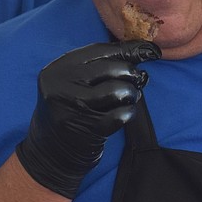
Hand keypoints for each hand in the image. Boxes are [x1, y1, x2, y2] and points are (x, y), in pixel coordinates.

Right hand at [15, 40, 160, 198]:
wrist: (52, 152)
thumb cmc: (72, 110)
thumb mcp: (74, 83)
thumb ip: (100, 66)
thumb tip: (141, 50)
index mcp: (59, 68)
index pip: (100, 50)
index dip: (128, 49)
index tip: (149, 50)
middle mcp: (61, 84)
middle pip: (111, 68)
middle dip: (131, 73)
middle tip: (138, 80)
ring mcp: (73, 107)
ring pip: (118, 90)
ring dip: (131, 93)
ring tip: (130, 97)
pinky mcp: (85, 128)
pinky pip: (120, 115)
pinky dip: (128, 112)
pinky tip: (125, 113)